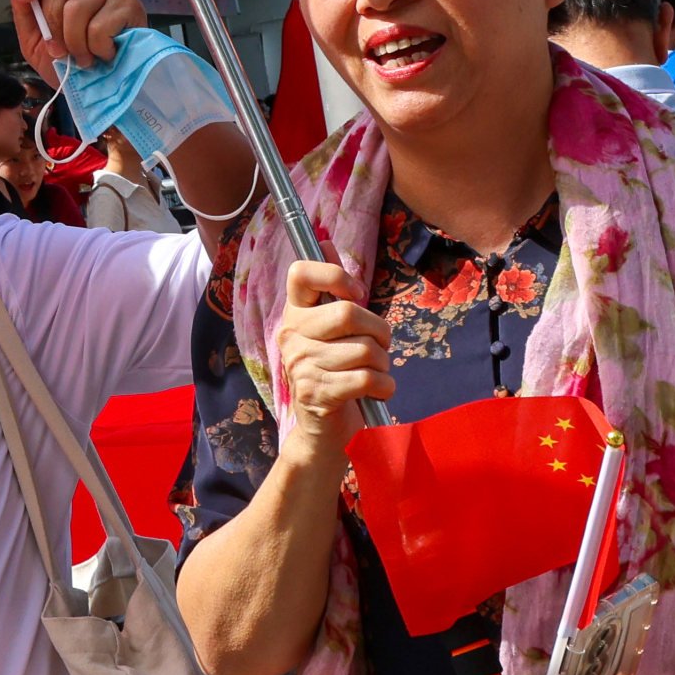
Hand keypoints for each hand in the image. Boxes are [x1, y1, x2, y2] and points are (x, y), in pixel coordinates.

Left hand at [7, 0, 145, 75]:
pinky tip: (104, 54)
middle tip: (61, 52)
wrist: (99, 92)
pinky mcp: (129, 6)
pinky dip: (97, 49)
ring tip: (84, 58)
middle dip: (52, 28)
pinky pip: (99, 25)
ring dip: (75, 45)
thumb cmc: (68, 65)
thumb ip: (23, 11)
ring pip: (76, 9)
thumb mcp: (35, 42)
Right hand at [271, 260, 390, 456]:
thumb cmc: (338, 373)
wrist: (325, 433)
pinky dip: (384, 386)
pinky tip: (378, 391)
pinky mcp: (316, 393)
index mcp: (294, 313)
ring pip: (364, 350)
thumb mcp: (336, 330)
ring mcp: (300, 365)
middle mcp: (290, 335)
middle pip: (347, 313)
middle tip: (379, 347)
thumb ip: (334, 289)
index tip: (355, 294)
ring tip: (375, 373)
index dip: (336, 275)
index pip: (301, 273)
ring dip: (383, 364)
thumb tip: (326, 241)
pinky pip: (367, 378)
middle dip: (378, 331)